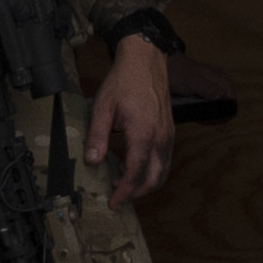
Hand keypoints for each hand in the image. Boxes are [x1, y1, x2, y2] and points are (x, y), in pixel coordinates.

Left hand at [87, 37, 175, 202]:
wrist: (145, 61)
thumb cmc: (124, 81)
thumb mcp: (102, 107)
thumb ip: (97, 136)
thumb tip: (92, 161)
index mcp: (143, 134)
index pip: (136, 174)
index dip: (124, 192)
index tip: (113, 201)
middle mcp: (160, 138)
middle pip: (154, 179)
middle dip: (136, 193)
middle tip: (117, 196)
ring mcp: (168, 135)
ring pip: (162, 172)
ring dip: (145, 183)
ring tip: (123, 181)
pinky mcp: (170, 132)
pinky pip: (165, 160)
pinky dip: (152, 170)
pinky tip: (133, 165)